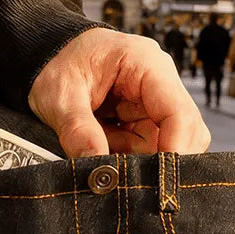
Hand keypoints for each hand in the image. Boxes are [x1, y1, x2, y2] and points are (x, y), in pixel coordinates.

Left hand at [29, 28, 210, 155]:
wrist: (51, 52)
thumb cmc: (59, 62)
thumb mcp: (60, 95)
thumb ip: (77, 129)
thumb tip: (96, 166)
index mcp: (146, 64)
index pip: (179, 113)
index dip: (175, 149)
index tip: (157, 180)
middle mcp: (160, 82)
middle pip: (183, 133)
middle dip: (153, 156)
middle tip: (119, 165)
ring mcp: (154, 100)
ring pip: (164, 145)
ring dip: (134, 155)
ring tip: (101, 142)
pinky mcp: (144, 116)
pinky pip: (147, 146)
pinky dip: (126, 153)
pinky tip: (105, 142)